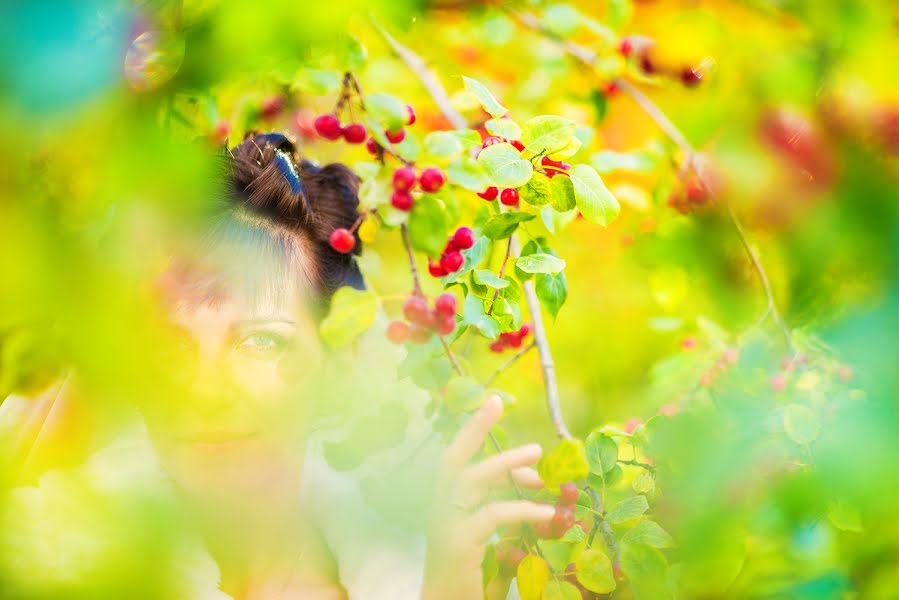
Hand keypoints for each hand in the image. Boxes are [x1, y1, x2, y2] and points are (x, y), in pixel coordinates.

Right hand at [420, 395, 553, 599]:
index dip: (471, 429)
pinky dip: (523, 509)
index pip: (455, 459)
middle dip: (473, 428)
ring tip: (537, 456)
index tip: (494, 406)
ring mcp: (447, 525)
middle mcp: (441, 509)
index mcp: (446, 505)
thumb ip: (505, 512)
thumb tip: (536, 487)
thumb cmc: (469, 579)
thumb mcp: (489, 538)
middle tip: (497, 403)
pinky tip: (548, 513)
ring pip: (471, 479)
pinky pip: (493, 514)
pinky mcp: (459, 544)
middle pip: (453, 459)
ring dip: (504, 463)